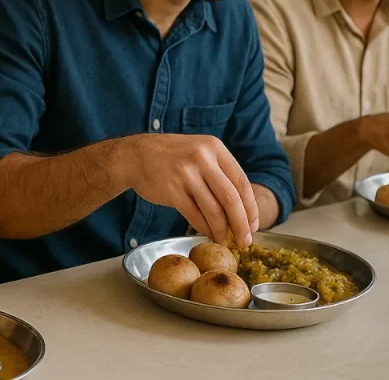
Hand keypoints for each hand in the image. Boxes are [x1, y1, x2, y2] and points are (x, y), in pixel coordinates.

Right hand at [128, 134, 258, 247]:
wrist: (134, 155)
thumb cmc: (169, 157)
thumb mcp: (198, 151)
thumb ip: (219, 171)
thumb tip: (242, 207)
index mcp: (214, 147)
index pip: (242, 182)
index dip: (251, 208)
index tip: (254, 225)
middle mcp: (202, 158)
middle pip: (231, 199)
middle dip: (242, 224)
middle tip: (245, 241)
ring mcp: (186, 174)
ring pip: (214, 210)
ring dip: (222, 231)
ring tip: (225, 241)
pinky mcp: (172, 190)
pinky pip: (195, 216)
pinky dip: (204, 229)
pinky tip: (208, 234)